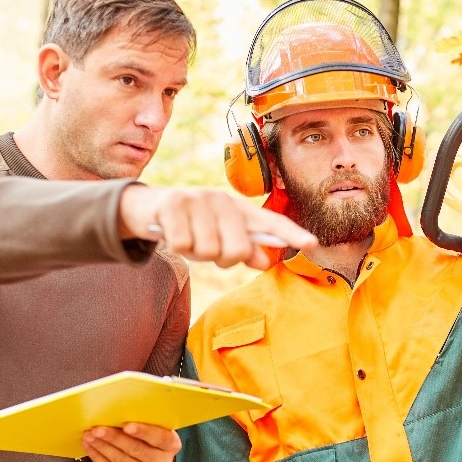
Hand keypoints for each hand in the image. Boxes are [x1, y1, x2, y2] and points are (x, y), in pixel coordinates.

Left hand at [81, 422, 180, 461]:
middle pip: (136, 450)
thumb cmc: (149, 439)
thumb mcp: (154, 430)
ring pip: (121, 460)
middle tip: (97, 429)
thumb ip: (143, 423)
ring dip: (102, 447)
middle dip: (114, 438)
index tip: (126, 425)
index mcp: (172, 446)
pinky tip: (89, 446)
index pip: (160, 438)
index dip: (144, 432)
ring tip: (89, 436)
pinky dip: (98, 457)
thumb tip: (115, 414)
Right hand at [119, 184, 315, 268]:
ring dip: (196, 253)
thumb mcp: (221, 237)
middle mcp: (223, 199)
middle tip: (208, 249)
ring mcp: (198, 199)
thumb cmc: (194, 226)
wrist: (150, 207)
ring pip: (208, 251)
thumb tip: (265, 262)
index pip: (271, 222)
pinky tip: (173, 233)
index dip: (291, 234)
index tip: (311, 243)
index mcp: (240, 209)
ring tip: (190, 237)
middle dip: (221, 259)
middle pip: (237, 250)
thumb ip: (245, 250)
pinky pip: (183, 245)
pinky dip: (178, 248)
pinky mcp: (173, 204)